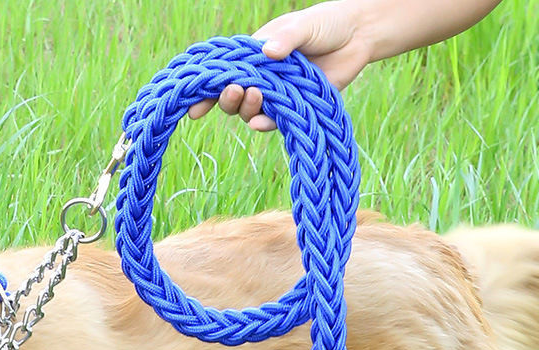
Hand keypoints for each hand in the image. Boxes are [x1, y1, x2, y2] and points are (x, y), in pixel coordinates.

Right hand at [188, 1, 372, 130]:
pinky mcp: (293, 109)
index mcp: (254, 55)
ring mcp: (276, 95)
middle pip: (231, 97)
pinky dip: (264, 123)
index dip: (206, 88)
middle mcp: (260, 77)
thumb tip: (267, 52)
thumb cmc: (326, 24)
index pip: (223, 73)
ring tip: (255, 95)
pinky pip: (272, 122)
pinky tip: (262, 121)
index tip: (193, 103)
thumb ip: (285, 39)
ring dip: (246, 108)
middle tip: (233, 90)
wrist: (358, 37)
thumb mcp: (303, 25)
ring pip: (248, 111)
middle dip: (226, 98)